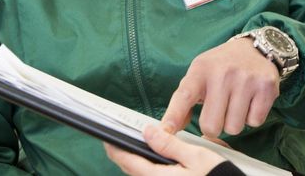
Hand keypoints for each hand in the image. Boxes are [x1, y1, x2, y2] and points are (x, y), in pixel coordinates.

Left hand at [104, 124, 224, 174]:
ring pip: (143, 175)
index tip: (107, 137)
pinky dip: (150, 168)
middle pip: (133, 170)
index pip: (128, 162)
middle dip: (126, 156)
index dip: (115, 148)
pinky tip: (160, 159)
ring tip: (140, 147)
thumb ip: (170, 144)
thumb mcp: (197, 156)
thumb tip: (148, 132)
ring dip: (138, 163)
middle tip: (121, 140)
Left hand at [162, 37, 279, 136]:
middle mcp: (223, 73)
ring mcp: (246, 80)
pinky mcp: (266, 87)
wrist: (254, 48)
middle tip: (218, 111)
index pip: (184, 96)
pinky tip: (250, 101)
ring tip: (235, 103)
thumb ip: (183, 101)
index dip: (174, 116)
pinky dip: (252, 117)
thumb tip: (169, 130)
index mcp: (201, 70)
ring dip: (234, 122)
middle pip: (211, 125)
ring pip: (234, 128)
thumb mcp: (198, 75)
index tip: (165, 132)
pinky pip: (254, 122)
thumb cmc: (221, 66)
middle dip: (214, 125)